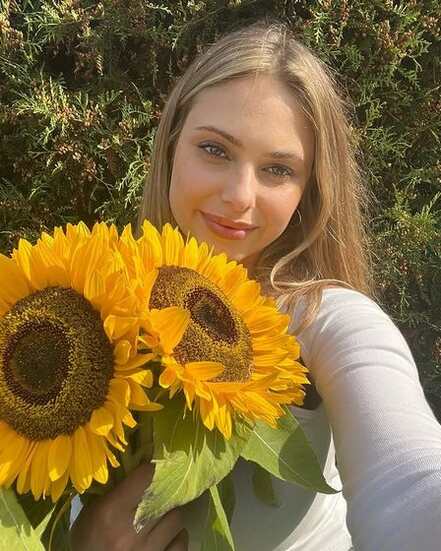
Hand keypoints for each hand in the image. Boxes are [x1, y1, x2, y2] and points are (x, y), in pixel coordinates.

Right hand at [70, 462, 187, 550]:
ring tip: (160, 518)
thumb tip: (136, 467)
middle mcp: (132, 530)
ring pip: (176, 519)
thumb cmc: (87, 542)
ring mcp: (148, 550)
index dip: (151, 470)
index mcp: (111, 512)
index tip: (151, 471)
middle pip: (165, 497)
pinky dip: (177, 537)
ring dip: (170, 516)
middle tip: (158, 495)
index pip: (145, 477)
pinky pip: (181, 543)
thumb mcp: (90, 513)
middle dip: (163, 495)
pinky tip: (167, 537)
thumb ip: (112, 491)